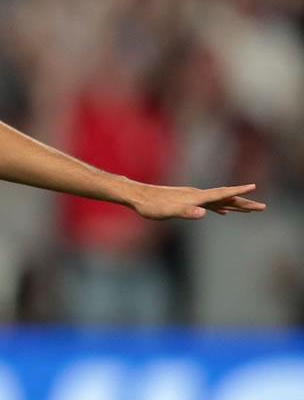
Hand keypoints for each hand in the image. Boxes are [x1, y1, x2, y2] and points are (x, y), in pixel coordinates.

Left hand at [128, 183, 264, 219]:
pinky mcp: (187, 202)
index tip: (254, 186)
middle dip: (244, 203)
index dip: (238, 192)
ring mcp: (192, 198)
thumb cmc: (151, 205)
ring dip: (235, 205)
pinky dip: (220, 207)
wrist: (137, 196)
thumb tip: (203, 213)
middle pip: (226, 198)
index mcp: (196, 197)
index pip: (221, 194)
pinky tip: (223, 212)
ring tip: (250, 209)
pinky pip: (210, 205)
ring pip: (219, 201)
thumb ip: (186, 212)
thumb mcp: (168, 211)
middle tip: (263, 207)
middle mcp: (197, 195)